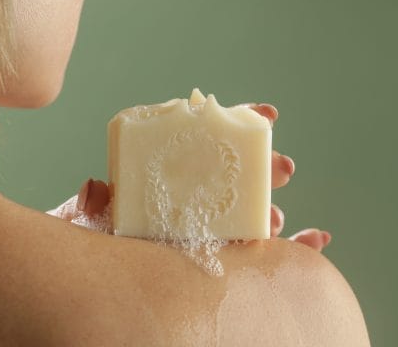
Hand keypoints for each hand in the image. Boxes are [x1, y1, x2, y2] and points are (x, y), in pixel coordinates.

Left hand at [49, 103, 330, 251]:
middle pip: (230, 178)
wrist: (83, 283)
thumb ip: (90, 206)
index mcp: (162, 183)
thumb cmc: (84, 250)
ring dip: (270, 208)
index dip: (233, 127)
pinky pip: (255, 257)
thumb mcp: (81, 226)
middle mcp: (186, 205)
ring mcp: (202, 235)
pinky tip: (315, 238)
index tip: (263, 113)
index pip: (199, 147)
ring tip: (274, 214)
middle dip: (260, 169)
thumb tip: (95, 186)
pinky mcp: (214, 264)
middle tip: (282, 166)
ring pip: (245, 215)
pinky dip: (292, 247)